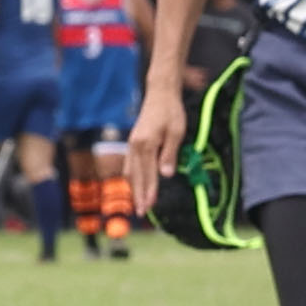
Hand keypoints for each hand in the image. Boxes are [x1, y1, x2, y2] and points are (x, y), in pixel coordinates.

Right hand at [123, 77, 188, 216]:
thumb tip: (165, 175)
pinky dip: (130, 176)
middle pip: (136, 176)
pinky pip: (129, 163)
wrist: (160, 93)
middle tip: (141, 212)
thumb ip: (169, 154)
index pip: (148, 174)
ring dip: (133, 188)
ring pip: (130, 171)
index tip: (150, 206)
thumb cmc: (171, 111)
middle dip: (139, 195)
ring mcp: (132, 144)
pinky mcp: (133, 141)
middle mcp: (135, 146)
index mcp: (146, 145)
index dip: (150, 191)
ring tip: (137, 203)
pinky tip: (132, 183)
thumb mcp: (176, 132)